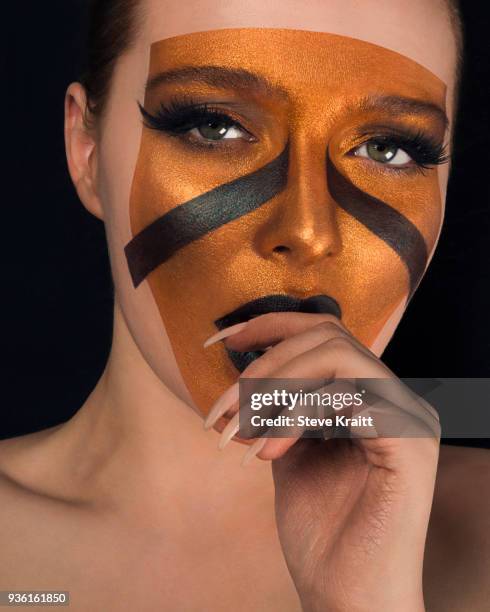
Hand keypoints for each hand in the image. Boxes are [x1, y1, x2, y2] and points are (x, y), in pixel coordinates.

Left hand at [206, 313, 439, 611]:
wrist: (344, 596)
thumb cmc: (319, 530)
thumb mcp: (287, 450)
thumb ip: (280, 405)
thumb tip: (247, 364)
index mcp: (370, 398)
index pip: (325, 334)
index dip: (271, 326)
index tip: (221, 342)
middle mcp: (395, 399)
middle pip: (326, 336)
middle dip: (263, 366)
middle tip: (224, 411)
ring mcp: (408, 416)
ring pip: (336, 355)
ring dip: (275, 387)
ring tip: (241, 433)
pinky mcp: (409, 441)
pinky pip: (349, 393)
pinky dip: (297, 414)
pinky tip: (268, 453)